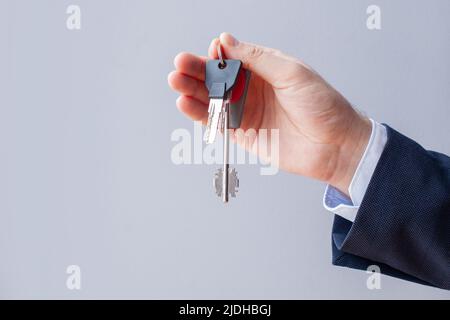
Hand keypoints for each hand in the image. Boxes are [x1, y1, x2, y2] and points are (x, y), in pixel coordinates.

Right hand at [168, 32, 370, 194]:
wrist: (335, 145)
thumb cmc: (323, 106)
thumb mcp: (292, 72)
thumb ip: (257, 58)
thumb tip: (227, 41)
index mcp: (266, 69)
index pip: (233, 57)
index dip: (218, 54)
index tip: (208, 53)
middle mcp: (254, 89)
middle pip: (218, 77)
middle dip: (197, 70)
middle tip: (180, 66)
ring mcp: (247, 111)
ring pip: (213, 98)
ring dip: (193, 90)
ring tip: (176, 82)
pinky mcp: (243, 133)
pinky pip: (217, 121)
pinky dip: (200, 113)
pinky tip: (186, 103)